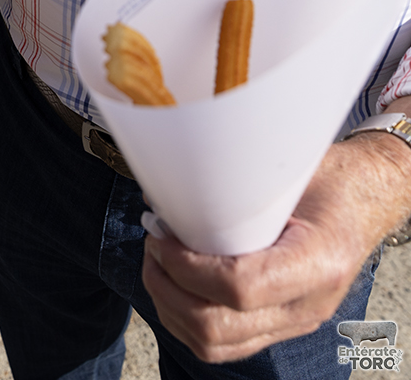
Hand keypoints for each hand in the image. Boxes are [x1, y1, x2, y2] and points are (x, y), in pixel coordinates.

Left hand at [141, 134, 408, 362]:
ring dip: (170, 307)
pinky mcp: (279, 325)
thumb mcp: (289, 171)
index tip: (161, 236)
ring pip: (215, 345)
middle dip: (168, 288)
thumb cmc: (327, 180)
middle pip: (218, 326)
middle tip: (153, 247)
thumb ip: (235, 183)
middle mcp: (308, 303)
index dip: (186, 266)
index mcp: (318, 261)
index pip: (240, 286)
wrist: (363, 200)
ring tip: (156, 264)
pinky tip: (173, 286)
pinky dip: (185, 321)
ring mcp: (293, 321)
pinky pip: (224, 346)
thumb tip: (166, 186)